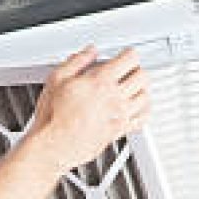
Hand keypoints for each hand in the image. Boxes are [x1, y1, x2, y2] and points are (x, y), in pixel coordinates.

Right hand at [27, 45, 150, 173]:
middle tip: (130, 70)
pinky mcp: (120, 130)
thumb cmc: (52, 117)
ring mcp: (120, 115)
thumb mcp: (57, 79)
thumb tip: (90, 52)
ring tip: (134, 87)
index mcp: (101, 82)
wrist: (53, 146)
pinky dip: (144, 110)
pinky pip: (143, 118)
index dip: (129, 54)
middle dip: (136, 70)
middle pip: (142, 76)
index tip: (126, 55)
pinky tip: (137, 108)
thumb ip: (77, 61)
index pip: (130, 59)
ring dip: (141, 89)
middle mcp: (115, 98)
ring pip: (145, 96)